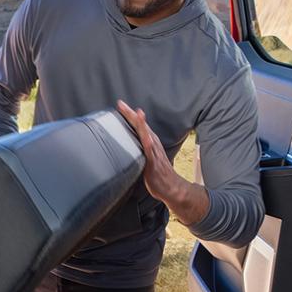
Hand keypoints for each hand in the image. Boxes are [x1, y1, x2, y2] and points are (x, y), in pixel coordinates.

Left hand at [116, 100, 209, 226]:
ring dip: (140, 123)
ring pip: (146, 134)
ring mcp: (154, 152)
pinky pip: (150, 150)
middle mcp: (152, 144)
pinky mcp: (154, 162)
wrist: (172, 188)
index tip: (120, 105)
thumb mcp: (145, 159)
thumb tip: (124, 148)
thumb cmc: (158, 175)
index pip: (138, 126)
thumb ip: (138, 151)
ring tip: (134, 112)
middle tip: (121, 103)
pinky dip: (148, 140)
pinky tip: (145, 135)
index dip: (129, 115)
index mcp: (149, 142)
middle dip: (131, 114)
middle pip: (141, 126)